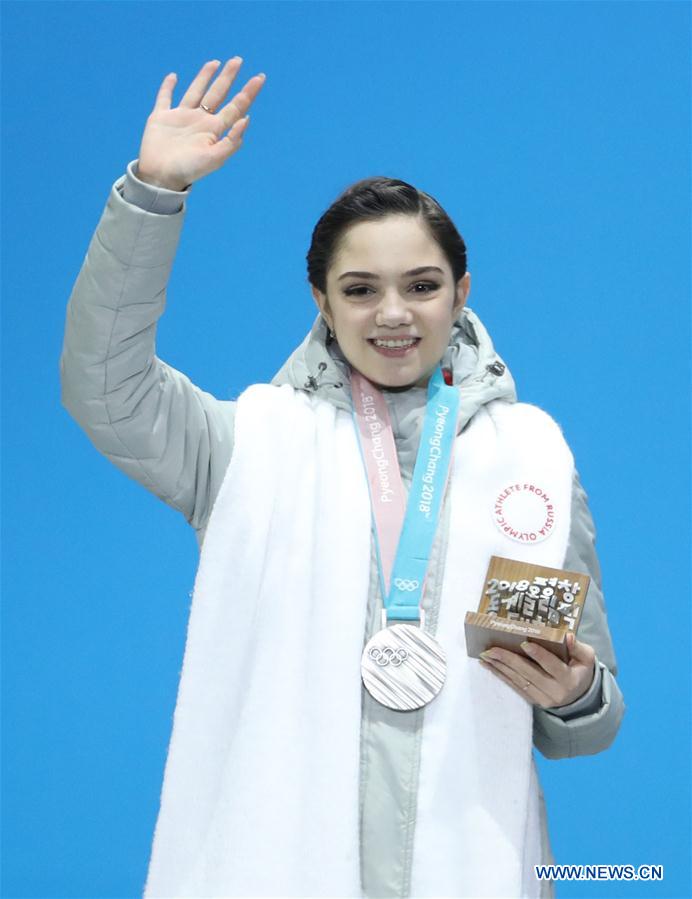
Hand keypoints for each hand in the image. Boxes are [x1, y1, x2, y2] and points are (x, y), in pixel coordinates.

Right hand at [137, 58, 266, 190]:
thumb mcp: (214, 159)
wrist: (160, 178)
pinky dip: (168, 87)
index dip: (248, 93)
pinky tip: (173, 77)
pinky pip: (165, 98)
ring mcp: (180, 118)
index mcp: (213, 130)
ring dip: (204, 77)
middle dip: (228, 77)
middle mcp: (199, 121)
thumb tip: (246, 119)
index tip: (260, 77)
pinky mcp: (160, 118)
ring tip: (215, 62)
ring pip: (195, 91)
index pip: (235, 107)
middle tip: (238, 60)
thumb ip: (231, 141)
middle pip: (217, 94)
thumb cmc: (188, 171)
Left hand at [478, 632, 596, 708]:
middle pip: (529, 674)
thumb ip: (579, 647)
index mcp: (569, 680)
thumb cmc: (580, 671)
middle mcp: (555, 692)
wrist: (579, 697)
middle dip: (509, 660)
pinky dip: (501, 675)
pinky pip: (515, 687)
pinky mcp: (533, 701)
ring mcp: (542, 699)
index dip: (539, 655)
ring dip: (500, 667)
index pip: (552, 666)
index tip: (524, 643)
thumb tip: (567, 637)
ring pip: (519, 681)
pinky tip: (489, 666)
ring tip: (485, 655)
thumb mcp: (587, 658)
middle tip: (492, 649)